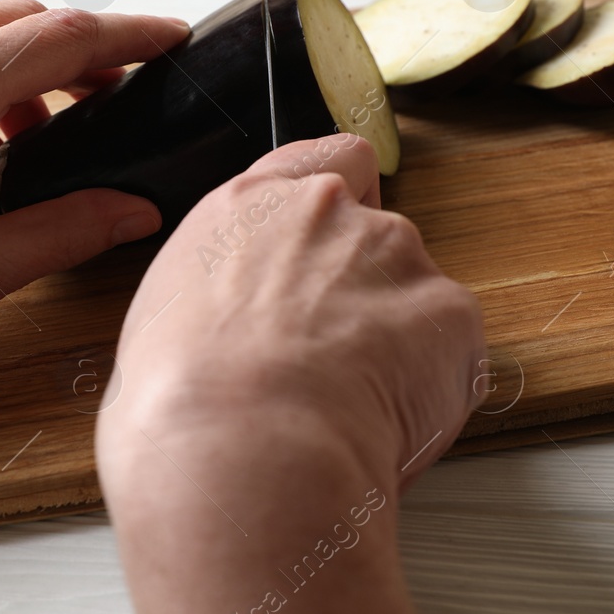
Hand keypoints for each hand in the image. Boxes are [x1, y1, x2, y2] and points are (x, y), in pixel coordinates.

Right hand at [96, 133, 486, 613]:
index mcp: (248, 207)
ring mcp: (394, 253)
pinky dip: (436, 384)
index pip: (322, 162)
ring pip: (414, 292)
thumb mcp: (159, 325)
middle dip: (366, 291)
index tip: (342, 235)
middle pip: (373, 234)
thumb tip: (231, 339)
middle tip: (335, 362)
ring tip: (353, 405)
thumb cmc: (182, 408)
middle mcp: (327, 211)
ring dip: (400, 337)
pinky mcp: (449, 310)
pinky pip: (454, 347)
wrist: (243, 451)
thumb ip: (219, 298)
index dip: (344, 197)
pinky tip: (388, 422)